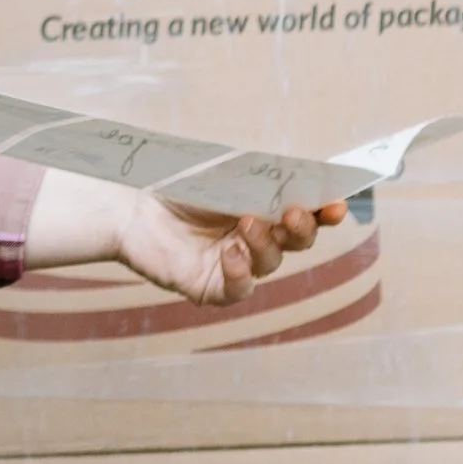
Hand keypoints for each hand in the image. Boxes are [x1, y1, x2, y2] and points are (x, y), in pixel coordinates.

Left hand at [113, 190, 343, 306]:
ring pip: (269, 263)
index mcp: (262, 210)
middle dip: (301, 229)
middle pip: (295, 243)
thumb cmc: (173, 183)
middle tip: (294, 214)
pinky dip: (240, 273)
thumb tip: (301, 174)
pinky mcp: (209, 286)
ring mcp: (233, 265)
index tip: (336, 204)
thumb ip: (261, 177)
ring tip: (246, 224)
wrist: (126, 203)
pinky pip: (237, 289)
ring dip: (264, 243)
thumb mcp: (222, 174)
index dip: (324, 213)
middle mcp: (253, 240)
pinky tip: (230, 253)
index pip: (303, 215)